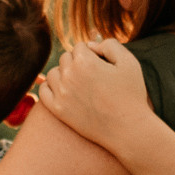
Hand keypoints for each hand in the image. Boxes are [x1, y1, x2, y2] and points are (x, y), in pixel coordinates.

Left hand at [33, 38, 153, 153]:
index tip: (102, 65)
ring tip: (80, 84)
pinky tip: (63, 90)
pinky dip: (50, 87)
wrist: (128, 129)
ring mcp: (61, 93)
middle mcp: (69, 75)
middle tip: (93, 76)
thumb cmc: (131, 94)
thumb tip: (90, 45)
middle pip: (66, 58)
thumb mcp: (128, 62)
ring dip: (64, 74)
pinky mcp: (57, 110)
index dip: (92, 54)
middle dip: (78, 63)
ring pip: (53, 73)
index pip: (80, 47)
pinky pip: (43, 91)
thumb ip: (110, 45)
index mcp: (85, 61)